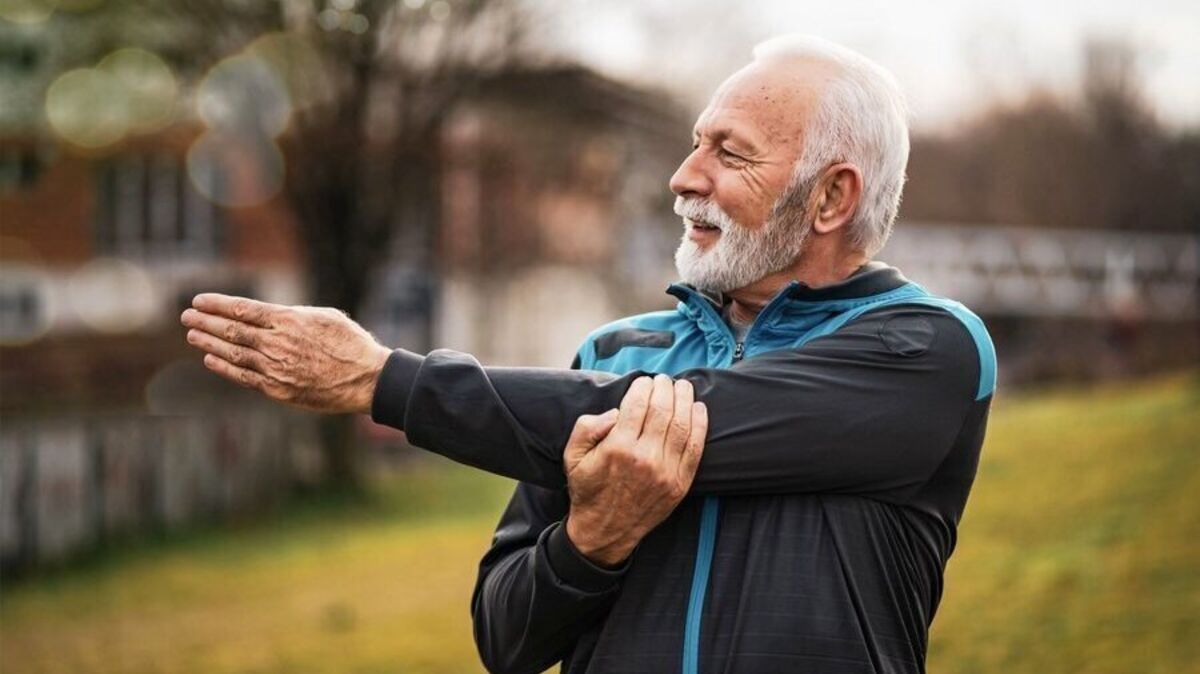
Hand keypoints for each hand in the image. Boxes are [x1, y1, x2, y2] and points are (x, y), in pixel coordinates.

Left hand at [179, 293, 391, 413]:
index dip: (218, 304)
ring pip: (233, 353)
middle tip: (187, 316)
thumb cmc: (350, 344)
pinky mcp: (278, 389)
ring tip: (192, 335)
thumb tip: (270, 315)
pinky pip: (244, 377)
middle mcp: (278, 343)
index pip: (243, 309)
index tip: (199, 300)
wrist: (366, 379)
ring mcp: (276, 368)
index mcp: (289, 320)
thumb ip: (293, 315)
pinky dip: (224, 368)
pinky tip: (210, 360)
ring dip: (209, 343)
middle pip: (232, 331)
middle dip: (206, 322)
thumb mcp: (324, 316)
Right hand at [563, 374, 707, 566]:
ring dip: (685, 400)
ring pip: (682, 425)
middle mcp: (645, 459)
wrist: (605, 531)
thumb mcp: (572, 456)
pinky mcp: (679, 483)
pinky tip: (698, 408)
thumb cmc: (588, 490)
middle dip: (665, 389)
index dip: (643, 387)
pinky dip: (700, 424)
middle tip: (664, 380)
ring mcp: (666, 472)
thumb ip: (587, 427)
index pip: (637, 405)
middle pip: (663, 411)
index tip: (644, 381)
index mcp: (618, 449)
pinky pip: (695, 448)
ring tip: (683, 387)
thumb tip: (615, 412)